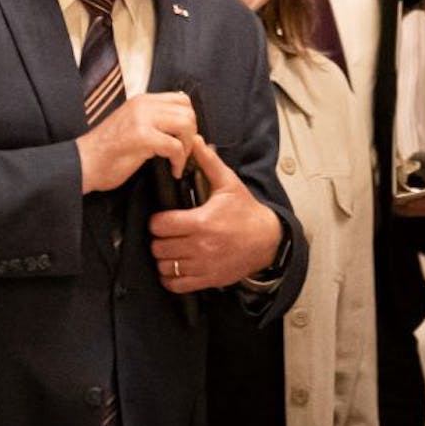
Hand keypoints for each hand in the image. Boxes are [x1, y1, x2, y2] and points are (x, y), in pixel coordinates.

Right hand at [76, 92, 195, 193]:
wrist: (82, 164)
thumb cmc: (105, 152)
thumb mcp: (131, 124)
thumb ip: (152, 120)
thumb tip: (181, 125)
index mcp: (141, 101)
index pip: (181, 99)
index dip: (189, 120)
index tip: (183, 138)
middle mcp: (143, 105)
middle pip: (187, 111)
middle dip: (191, 134)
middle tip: (182, 152)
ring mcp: (141, 119)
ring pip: (185, 125)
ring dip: (186, 147)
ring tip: (177, 160)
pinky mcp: (141, 137)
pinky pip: (175, 146)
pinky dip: (179, 161)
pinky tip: (172, 170)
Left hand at [149, 137, 282, 292]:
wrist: (268, 240)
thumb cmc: (247, 212)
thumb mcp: (229, 183)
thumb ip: (208, 162)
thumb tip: (195, 140)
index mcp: (202, 221)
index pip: (161, 225)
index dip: (157, 220)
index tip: (162, 218)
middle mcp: (200, 246)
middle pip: (159, 247)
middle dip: (158, 238)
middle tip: (165, 233)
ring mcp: (203, 265)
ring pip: (165, 266)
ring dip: (163, 258)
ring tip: (169, 248)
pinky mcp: (207, 279)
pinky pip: (177, 285)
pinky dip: (170, 278)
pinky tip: (175, 266)